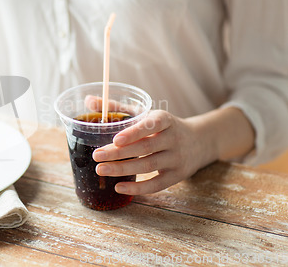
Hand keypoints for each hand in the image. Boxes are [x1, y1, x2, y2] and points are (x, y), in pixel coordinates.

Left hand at [86, 96, 217, 194]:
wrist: (199, 141)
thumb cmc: (163, 126)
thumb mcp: (146, 113)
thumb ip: (118, 108)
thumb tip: (88, 100)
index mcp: (165, 120)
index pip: (151, 125)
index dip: (134, 132)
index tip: (115, 139)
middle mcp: (173, 138)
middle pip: (145, 147)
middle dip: (119, 153)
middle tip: (96, 156)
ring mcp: (176, 158)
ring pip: (148, 166)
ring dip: (123, 169)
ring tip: (101, 169)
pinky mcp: (177, 175)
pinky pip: (156, 184)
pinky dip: (138, 188)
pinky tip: (119, 187)